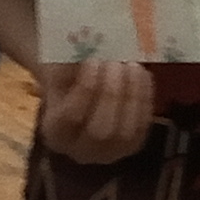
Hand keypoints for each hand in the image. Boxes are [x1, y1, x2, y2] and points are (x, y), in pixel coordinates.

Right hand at [36, 55, 154, 163]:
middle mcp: (80, 151)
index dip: (85, 89)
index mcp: (55, 132)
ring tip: (131, 66)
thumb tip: (86, 47)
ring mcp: (109, 153)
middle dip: (111, 93)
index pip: (71, 117)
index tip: (93, 60)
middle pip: (100, 130)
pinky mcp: (132, 146)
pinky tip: (141, 74)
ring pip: (125, 132)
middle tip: (115, 63)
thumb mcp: (57, 71)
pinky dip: (144, 99)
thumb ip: (67, 64)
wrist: (78, 98)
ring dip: (132, 96)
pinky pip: (142, 126)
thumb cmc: (65, 80)